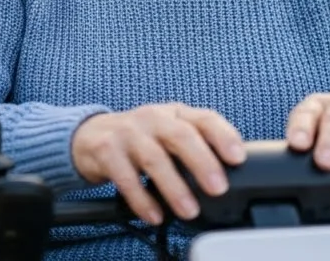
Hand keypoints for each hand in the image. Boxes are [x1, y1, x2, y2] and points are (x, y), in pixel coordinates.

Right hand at [70, 103, 244, 224]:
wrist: (91, 136)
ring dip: (174, 187)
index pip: (204, 118)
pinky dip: (142, 199)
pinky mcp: (105, 149)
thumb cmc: (142, 139)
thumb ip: (196, 147)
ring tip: (189, 210)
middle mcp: (153, 118)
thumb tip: (230, 176)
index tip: (238, 158)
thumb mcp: (169, 134)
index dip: (224, 136)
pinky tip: (154, 215)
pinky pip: (125, 177)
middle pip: (181, 136)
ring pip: (154, 158)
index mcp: (176, 114)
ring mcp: (128, 132)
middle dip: (202, 162)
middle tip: (218, 188)